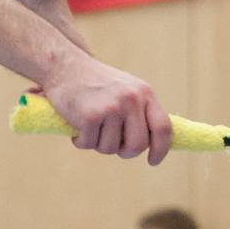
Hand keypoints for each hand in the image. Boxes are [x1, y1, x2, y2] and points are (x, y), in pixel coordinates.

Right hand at [39, 54, 172, 164]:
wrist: (66, 67)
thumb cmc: (98, 83)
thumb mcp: (128, 89)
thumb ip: (141, 112)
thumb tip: (154, 142)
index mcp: (146, 93)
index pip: (163, 127)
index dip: (161, 149)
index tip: (153, 161)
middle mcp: (132, 99)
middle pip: (137, 145)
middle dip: (124, 152)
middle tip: (112, 144)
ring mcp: (112, 107)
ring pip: (110, 148)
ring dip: (98, 144)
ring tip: (92, 125)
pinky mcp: (91, 115)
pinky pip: (88, 144)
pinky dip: (80, 141)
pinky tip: (77, 124)